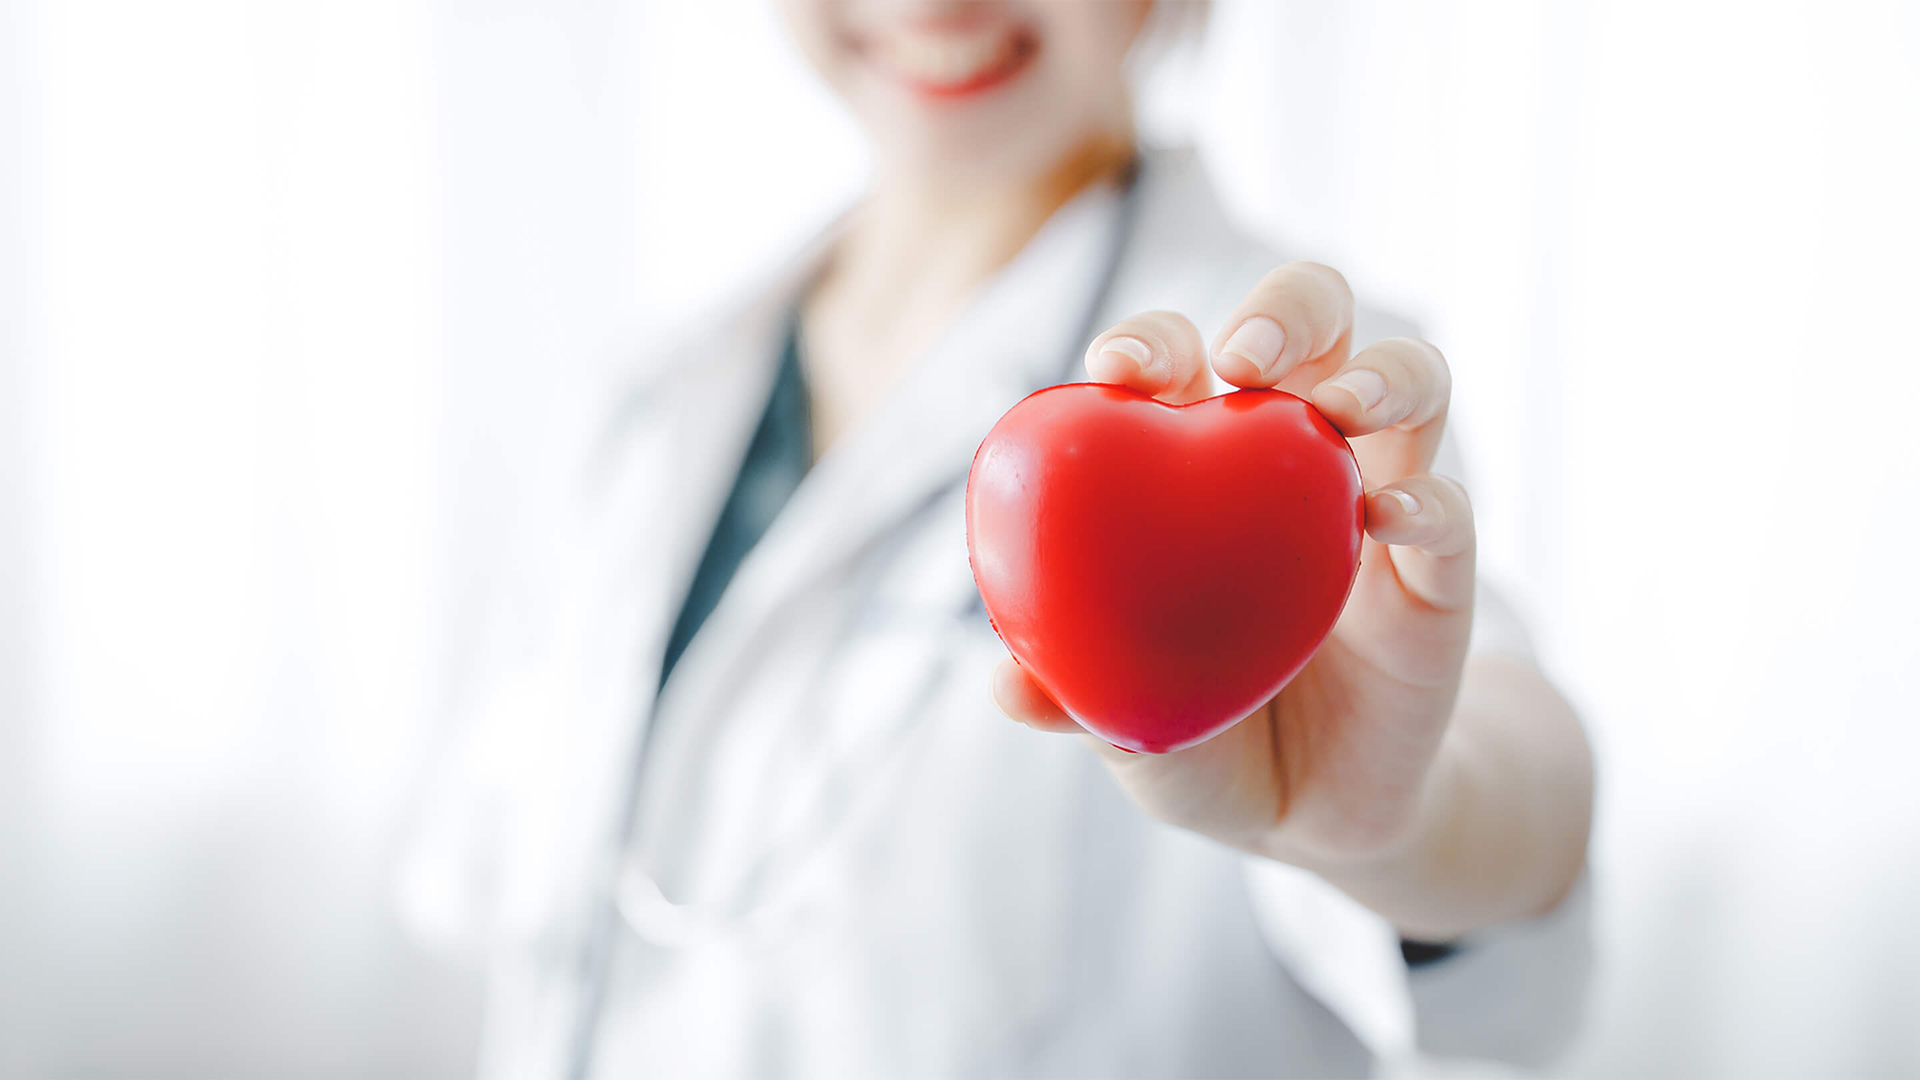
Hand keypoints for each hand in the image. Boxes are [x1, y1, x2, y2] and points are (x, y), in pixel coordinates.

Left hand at [992, 263, 1590, 937]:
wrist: (1311, 813)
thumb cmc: (1202, 739)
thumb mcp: (1126, 725)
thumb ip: (1073, 696)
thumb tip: (1006, 685)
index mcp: (1204, 461)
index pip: (1183, 359)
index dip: (1153, 341)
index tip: (1118, 367)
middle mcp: (1296, 456)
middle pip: (1315, 322)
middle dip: (1285, 311)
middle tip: (1244, 359)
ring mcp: (1380, 501)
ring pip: (1411, 382)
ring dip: (1382, 373)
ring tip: (1341, 406)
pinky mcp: (1441, 575)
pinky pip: (1451, 512)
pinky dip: (1428, 501)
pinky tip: (1389, 521)